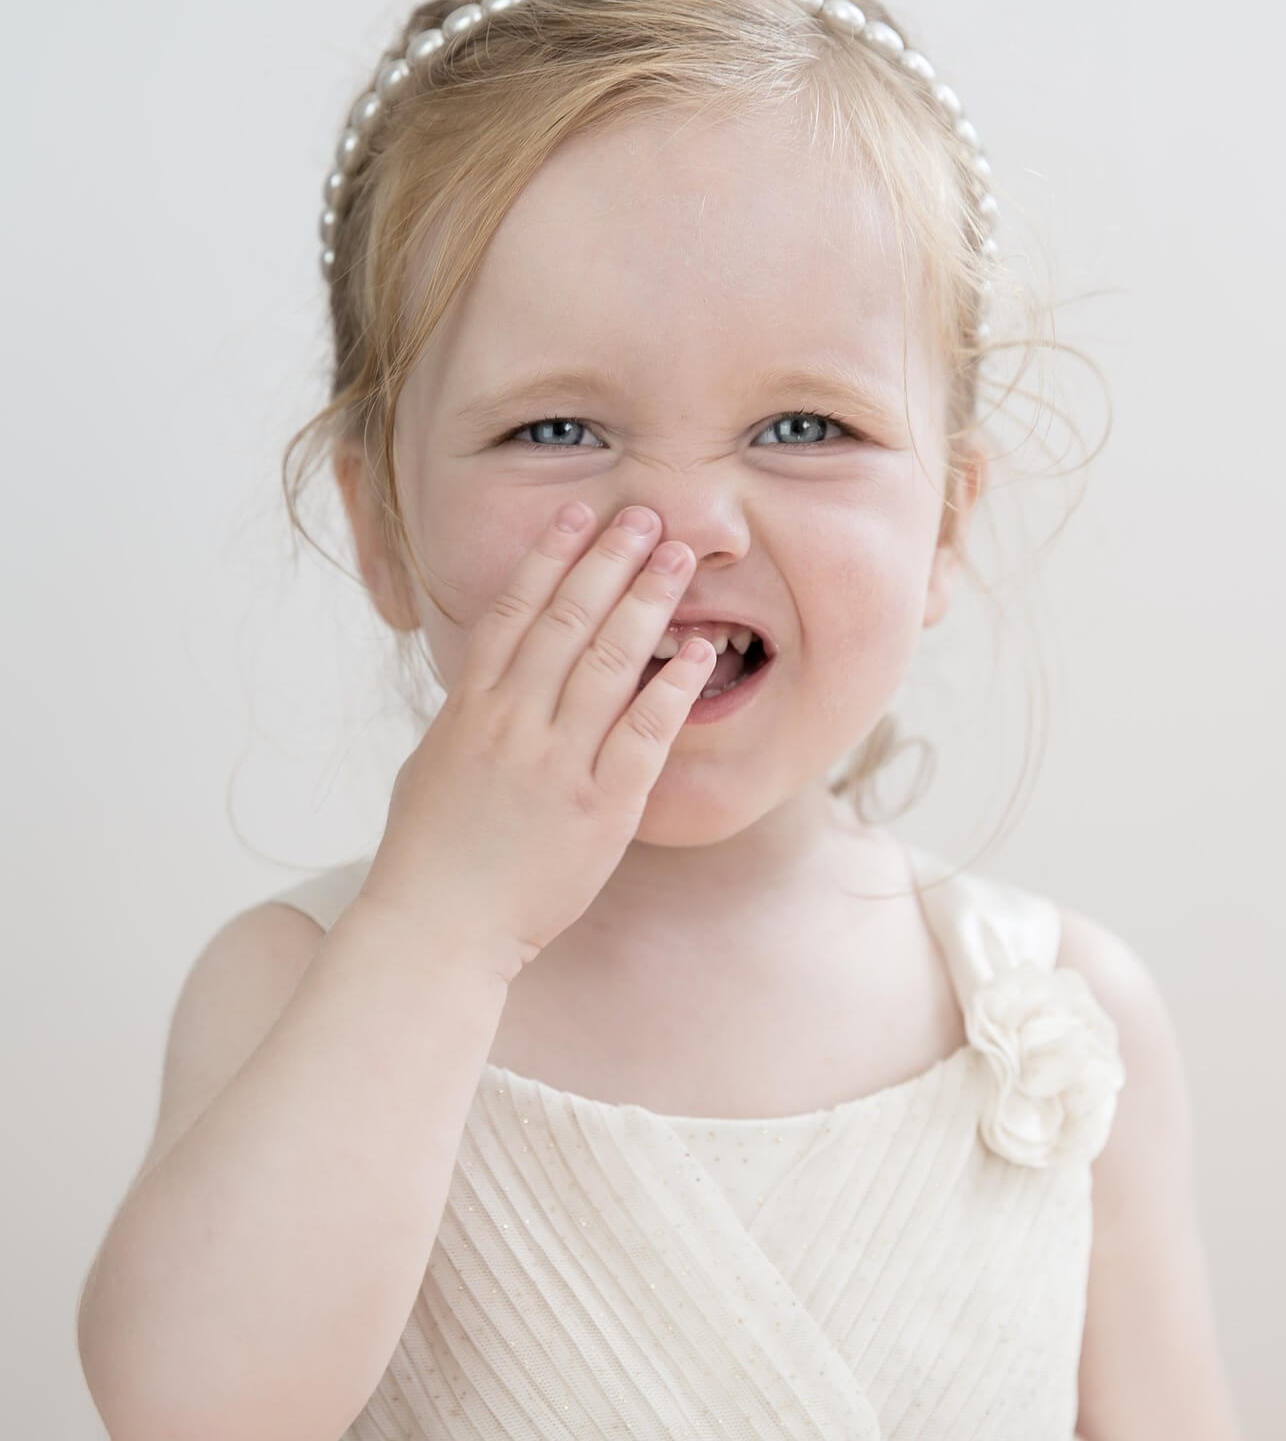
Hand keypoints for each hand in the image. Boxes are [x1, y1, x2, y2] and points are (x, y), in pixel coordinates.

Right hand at [358, 502, 714, 983]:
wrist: (439, 926)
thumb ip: (468, 717)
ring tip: (679, 560)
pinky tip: (701, 654)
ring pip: (610, 663)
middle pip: (568, 621)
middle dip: (610, 560)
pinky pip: (644, 735)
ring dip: (648, 603)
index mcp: (470, 708)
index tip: (578, 514)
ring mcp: (558, 763)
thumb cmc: (429, 853)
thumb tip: (488, 680)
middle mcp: (514, 724)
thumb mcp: (434, 765)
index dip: (548, 557)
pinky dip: (673, 689)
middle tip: (647, 516)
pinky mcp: (599, 808)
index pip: (513, 611)